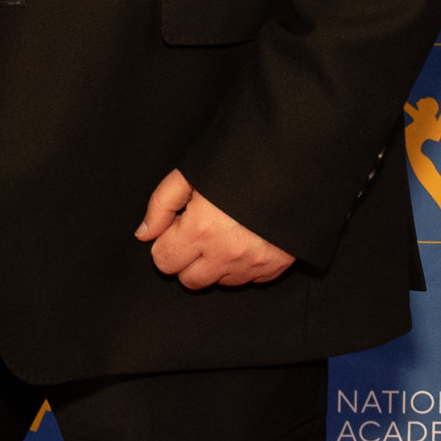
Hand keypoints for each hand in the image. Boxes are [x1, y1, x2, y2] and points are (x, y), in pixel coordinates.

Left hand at [135, 170, 290, 289]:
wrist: (296, 157)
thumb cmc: (242, 158)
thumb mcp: (192, 172)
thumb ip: (161, 205)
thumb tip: (144, 234)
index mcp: (201, 229)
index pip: (163, 261)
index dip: (167, 242)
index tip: (179, 226)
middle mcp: (225, 254)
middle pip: (189, 280)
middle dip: (188, 258)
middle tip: (201, 230)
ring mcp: (253, 263)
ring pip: (219, 283)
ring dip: (216, 263)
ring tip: (228, 231)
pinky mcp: (276, 266)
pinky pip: (248, 280)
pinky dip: (244, 266)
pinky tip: (249, 238)